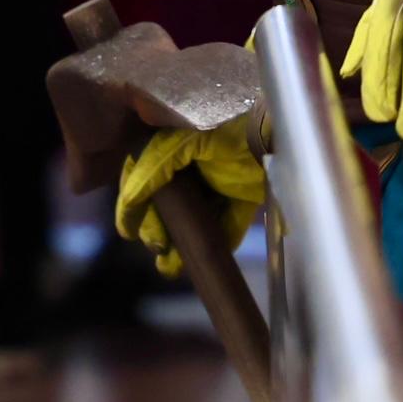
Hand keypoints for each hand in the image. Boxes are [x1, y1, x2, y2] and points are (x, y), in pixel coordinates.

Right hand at [114, 116, 266, 277]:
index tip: (127, 230)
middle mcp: (193, 169)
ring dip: (180, 248)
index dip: (132, 206)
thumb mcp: (187, 143)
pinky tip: (206, 263)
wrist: (275, 134)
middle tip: (157, 246)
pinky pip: (227, 228)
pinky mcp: (243, 200)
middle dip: (155, 230)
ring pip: (193, 223)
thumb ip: (157, 163)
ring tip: (170, 267)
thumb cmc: (229, 134)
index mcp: (175, 149)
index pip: (144, 179)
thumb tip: (130, 193)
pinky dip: (217, 245)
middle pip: (165, 207)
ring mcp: (219, 186)